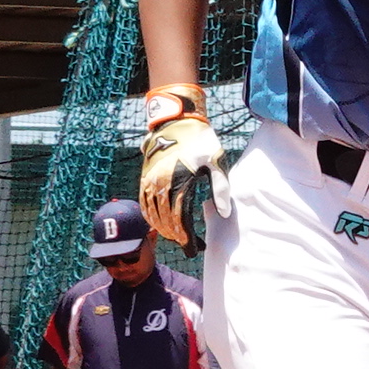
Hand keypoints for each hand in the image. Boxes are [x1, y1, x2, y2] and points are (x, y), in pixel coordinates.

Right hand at [139, 96, 232, 248]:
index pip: (181, 220)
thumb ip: (221, 189)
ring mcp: (150, 180)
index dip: (188, 238)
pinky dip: (150, 216)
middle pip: (166, 220)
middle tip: (190, 246)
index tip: (195, 249)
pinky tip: (158, 224)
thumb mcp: (217, 162)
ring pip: (153, 214)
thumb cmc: (201, 141)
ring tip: (177, 238)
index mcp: (180, 182)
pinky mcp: (145, 176)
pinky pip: (144, 202)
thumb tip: (224, 214)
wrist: (177, 120)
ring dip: (164, 229)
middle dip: (178, 237)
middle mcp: (161, 183)